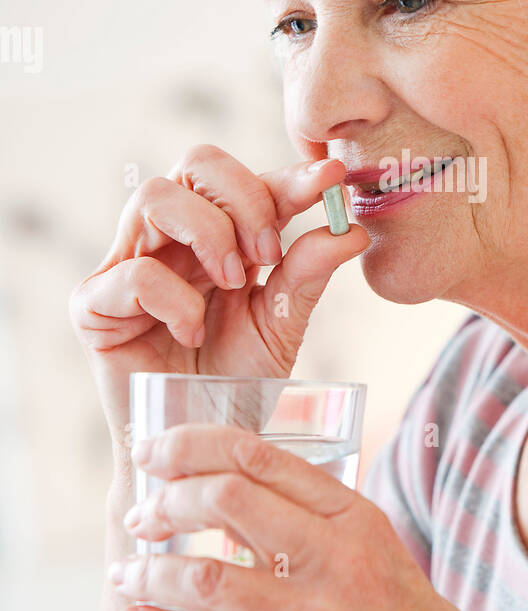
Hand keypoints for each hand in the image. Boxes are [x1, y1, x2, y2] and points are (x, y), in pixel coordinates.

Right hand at [68, 144, 368, 481]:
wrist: (199, 448)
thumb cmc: (234, 384)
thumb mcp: (282, 324)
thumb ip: (308, 274)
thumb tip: (351, 229)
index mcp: (217, 235)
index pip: (248, 181)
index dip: (289, 175)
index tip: (332, 178)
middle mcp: (170, 240)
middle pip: (195, 162)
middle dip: (244, 197)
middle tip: (269, 255)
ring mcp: (127, 265)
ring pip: (155, 197)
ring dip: (209, 235)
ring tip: (234, 285)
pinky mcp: (93, 306)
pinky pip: (133, 273)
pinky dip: (175, 301)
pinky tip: (193, 333)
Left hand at [111, 422, 507, 610]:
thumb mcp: (381, 555)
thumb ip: (320, 523)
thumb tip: (238, 495)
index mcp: (358, 518)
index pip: (261, 457)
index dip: (194, 446)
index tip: (156, 451)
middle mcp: (337, 558)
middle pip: (226, 500)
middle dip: (167, 499)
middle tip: (140, 513)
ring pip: (206, 575)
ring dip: (151, 569)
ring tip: (126, 569)